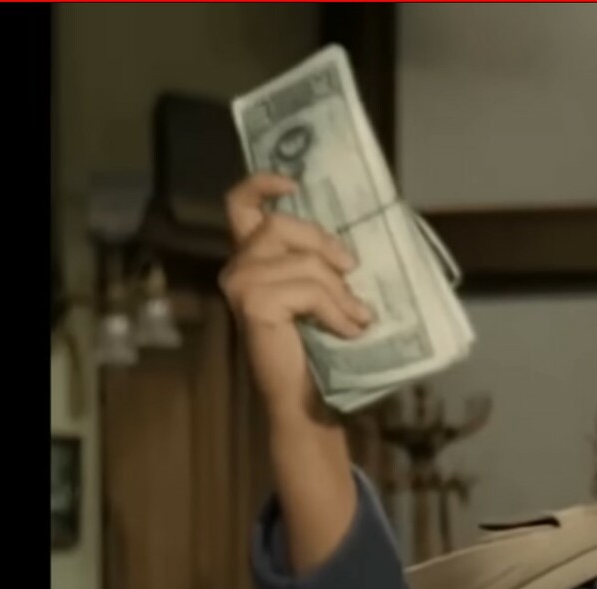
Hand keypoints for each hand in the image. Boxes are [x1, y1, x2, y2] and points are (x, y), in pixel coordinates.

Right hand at [218, 173, 372, 420]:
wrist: (308, 398)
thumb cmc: (318, 346)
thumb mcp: (319, 292)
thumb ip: (318, 261)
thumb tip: (352, 244)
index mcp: (252, 257)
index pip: (240, 205)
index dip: (261, 184)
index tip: (292, 183)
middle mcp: (238, 267)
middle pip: (281, 224)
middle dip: (325, 245)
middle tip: (354, 273)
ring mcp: (241, 285)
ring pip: (304, 261)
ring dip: (339, 291)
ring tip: (358, 317)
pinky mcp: (254, 304)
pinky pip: (309, 290)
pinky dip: (336, 310)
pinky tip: (348, 331)